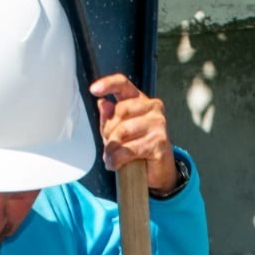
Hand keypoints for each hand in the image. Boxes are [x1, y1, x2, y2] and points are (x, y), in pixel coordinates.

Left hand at [89, 74, 177, 190]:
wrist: (157, 170)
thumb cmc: (136, 147)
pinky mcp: (160, 142)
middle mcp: (152, 107)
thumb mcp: (116, 131)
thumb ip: (108, 117)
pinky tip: (115, 164)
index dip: (108, 84)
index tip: (94, 90)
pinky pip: (129, 149)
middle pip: (119, 111)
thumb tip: (103, 103)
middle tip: (109, 146)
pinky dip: (117, 159)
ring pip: (123, 131)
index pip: (123, 84)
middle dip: (108, 132)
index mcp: (139, 100)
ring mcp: (158, 123)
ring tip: (110, 157)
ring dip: (111, 149)